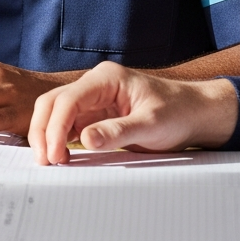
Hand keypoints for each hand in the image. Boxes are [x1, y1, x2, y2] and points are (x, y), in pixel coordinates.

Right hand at [29, 62, 238, 164]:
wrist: (195, 113)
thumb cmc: (178, 112)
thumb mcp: (151, 124)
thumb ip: (118, 132)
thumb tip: (85, 140)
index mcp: (106, 78)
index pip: (68, 99)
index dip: (55, 127)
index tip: (55, 154)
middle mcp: (95, 85)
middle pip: (53, 103)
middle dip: (43, 131)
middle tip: (46, 161)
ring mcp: (93, 99)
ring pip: (56, 113)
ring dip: (48, 135)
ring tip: (52, 162)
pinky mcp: (95, 115)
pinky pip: (68, 125)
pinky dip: (59, 139)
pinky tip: (61, 156)